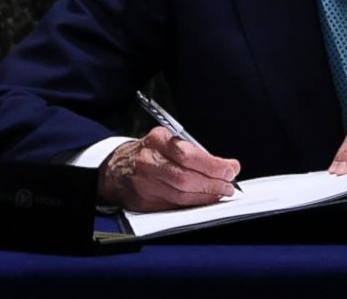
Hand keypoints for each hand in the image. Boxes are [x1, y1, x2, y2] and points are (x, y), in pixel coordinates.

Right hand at [96, 126, 241, 211]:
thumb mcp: (169, 143)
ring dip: (206, 195)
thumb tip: (229, 166)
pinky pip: (174, 205)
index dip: (212, 165)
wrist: (116, 169)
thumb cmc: (150, 154)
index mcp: (158, 140)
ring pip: (180, 194)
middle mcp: (149, 161)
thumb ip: (198, 154)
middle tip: (228, 186)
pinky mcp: (144, 200)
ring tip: (221, 193)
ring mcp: (144, 182)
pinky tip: (204, 200)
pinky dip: (193, 203)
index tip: (229, 169)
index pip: (188, 154)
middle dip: (212, 183)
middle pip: (185, 177)